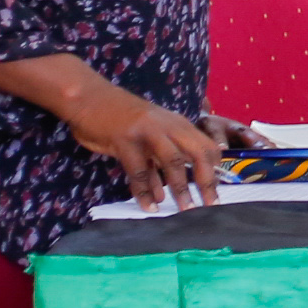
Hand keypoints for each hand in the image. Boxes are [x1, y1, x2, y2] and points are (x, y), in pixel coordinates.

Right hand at [63, 87, 233, 212]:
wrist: (90, 98)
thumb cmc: (121, 119)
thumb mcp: (148, 135)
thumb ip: (157, 161)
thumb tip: (166, 193)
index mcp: (178, 124)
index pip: (207, 145)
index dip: (215, 168)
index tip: (217, 190)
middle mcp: (168, 126)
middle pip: (198, 152)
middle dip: (207, 180)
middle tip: (211, 204)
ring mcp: (148, 132)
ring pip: (172, 161)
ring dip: (180, 188)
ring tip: (184, 209)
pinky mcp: (125, 140)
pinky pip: (139, 170)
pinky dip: (144, 191)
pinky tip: (149, 205)